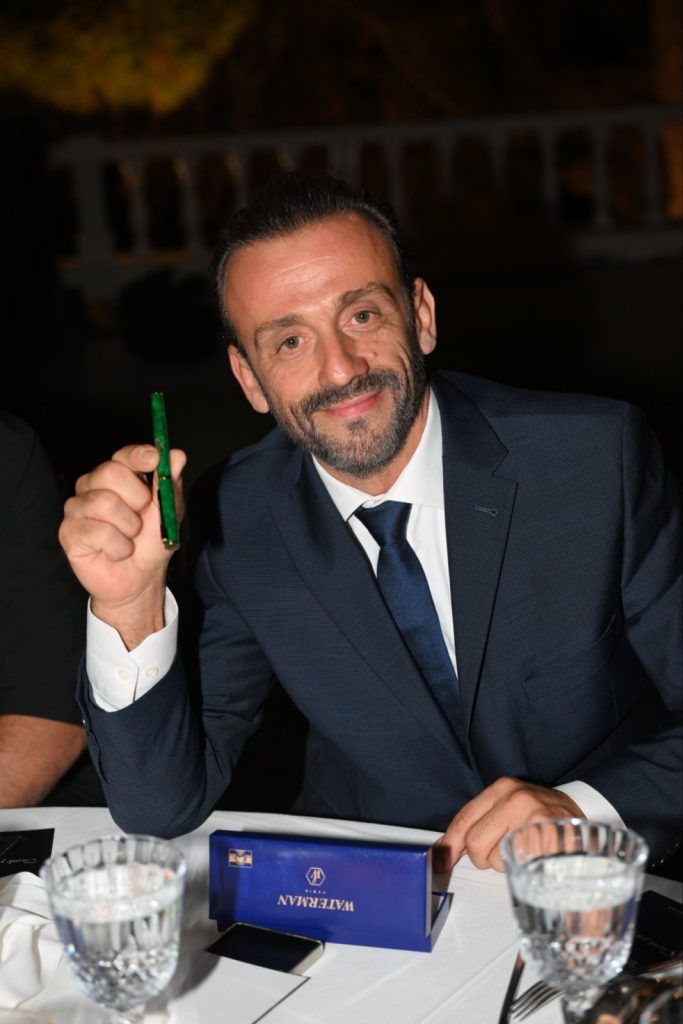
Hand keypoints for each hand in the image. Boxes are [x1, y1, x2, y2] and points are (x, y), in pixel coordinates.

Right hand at [59, 444, 185, 645]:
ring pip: (104, 502)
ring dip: (129, 527)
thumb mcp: (169, 512)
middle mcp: (93, 485)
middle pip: (110, 472)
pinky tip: (117, 551)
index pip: (123, 455)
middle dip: (137, 498)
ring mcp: (77, 507)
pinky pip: (97, 531)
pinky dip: (118, 546)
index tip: (154, 459)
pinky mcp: (68, 531)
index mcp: (118, 476)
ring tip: (130, 538)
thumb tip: (178, 455)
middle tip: (142, 519)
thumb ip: (169, 484)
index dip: (138, 455)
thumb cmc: (151, 542)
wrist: (140, 578)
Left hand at [433, 776, 583, 872]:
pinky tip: (536, 857)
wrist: (588, 814)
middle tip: (502, 852)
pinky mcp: (548, 839)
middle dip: (483, 857)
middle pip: (475, 843)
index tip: (439, 859)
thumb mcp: (511, 807)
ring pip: (496, 859)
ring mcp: (533, 818)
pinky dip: (524, 869)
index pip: (465, 818)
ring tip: (526, 849)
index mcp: (502, 788)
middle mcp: (516, 798)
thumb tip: (447, 850)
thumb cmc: (544, 815)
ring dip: (506, 864)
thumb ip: (482, 822)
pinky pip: (519, 867)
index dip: (449, 843)